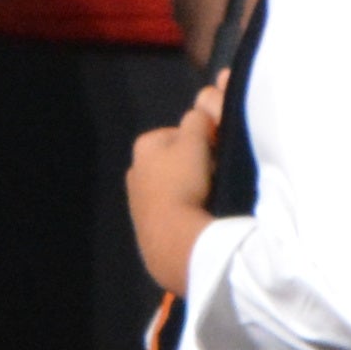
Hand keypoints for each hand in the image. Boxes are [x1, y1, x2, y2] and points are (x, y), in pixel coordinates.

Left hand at [123, 76, 225, 293]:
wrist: (172, 238)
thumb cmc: (183, 182)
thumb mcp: (195, 140)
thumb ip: (198, 120)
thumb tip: (199, 111)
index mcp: (144, 146)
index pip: (182, 132)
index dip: (204, 141)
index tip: (216, 154)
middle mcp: (135, 170)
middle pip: (179, 159)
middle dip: (196, 165)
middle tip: (214, 177)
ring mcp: (138, 199)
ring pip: (176, 183)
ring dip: (191, 187)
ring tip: (207, 199)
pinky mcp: (147, 225)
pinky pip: (174, 206)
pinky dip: (185, 208)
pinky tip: (197, 215)